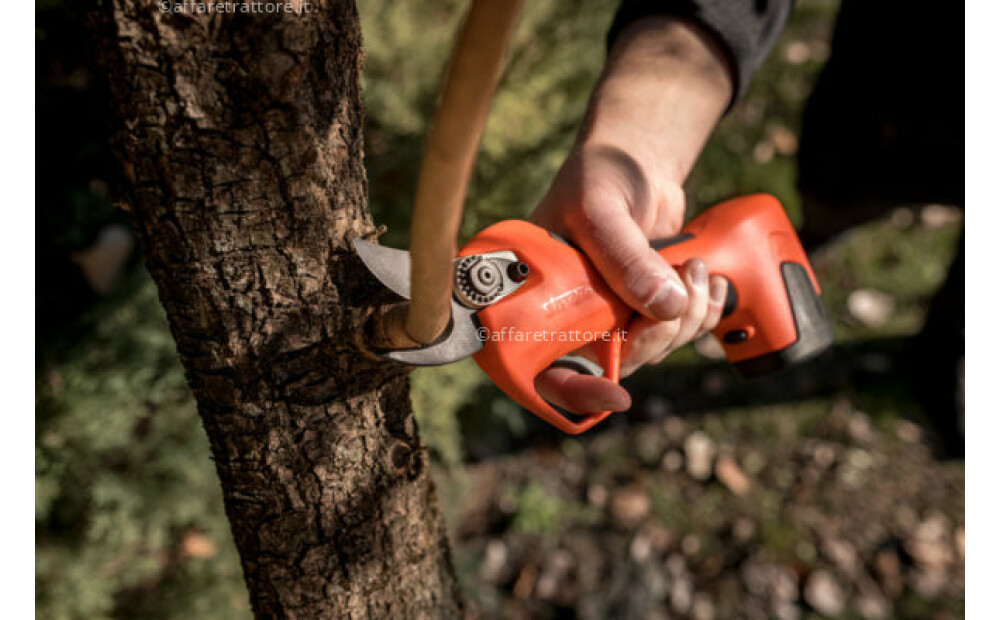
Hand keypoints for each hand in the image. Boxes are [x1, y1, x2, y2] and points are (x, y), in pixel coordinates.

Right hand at [530, 16, 732, 414]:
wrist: (634, 162)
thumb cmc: (598, 177)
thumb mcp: (600, 209)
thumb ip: (624, 256)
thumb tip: (663, 307)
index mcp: (536, 302)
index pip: (543, 369)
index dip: (575, 391)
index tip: (616, 396)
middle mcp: (571, 318)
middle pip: (611, 366)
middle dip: (655, 336)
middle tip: (679, 284)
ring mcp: (611, 318)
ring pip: (652, 352)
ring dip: (686, 319)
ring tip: (694, 266)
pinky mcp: (646, 310)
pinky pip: (677, 334)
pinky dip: (703, 313)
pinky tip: (710, 280)